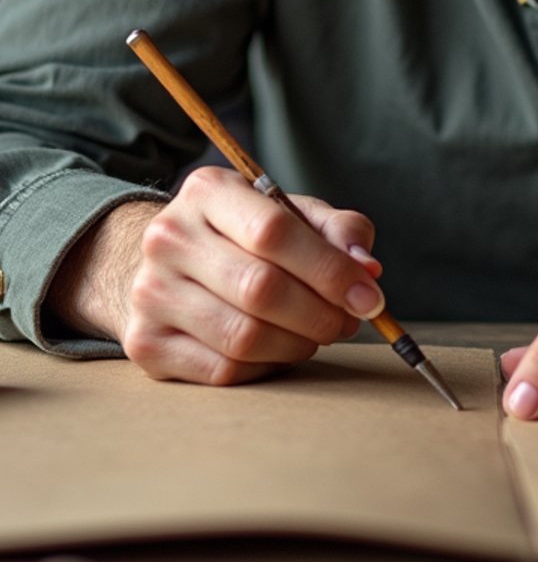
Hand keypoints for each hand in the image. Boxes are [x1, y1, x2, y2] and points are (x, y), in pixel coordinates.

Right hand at [46, 167, 385, 385]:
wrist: (164, 264)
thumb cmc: (243, 237)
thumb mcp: (290, 213)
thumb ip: (336, 231)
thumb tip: (367, 270)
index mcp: (207, 191)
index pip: (274, 231)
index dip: (329, 270)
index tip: (368, 296)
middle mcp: (169, 237)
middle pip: (260, 288)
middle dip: (320, 314)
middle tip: (348, 322)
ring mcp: (150, 292)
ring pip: (244, 337)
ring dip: (297, 344)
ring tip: (316, 335)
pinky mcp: (145, 344)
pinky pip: (224, 370)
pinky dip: (266, 367)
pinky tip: (277, 350)